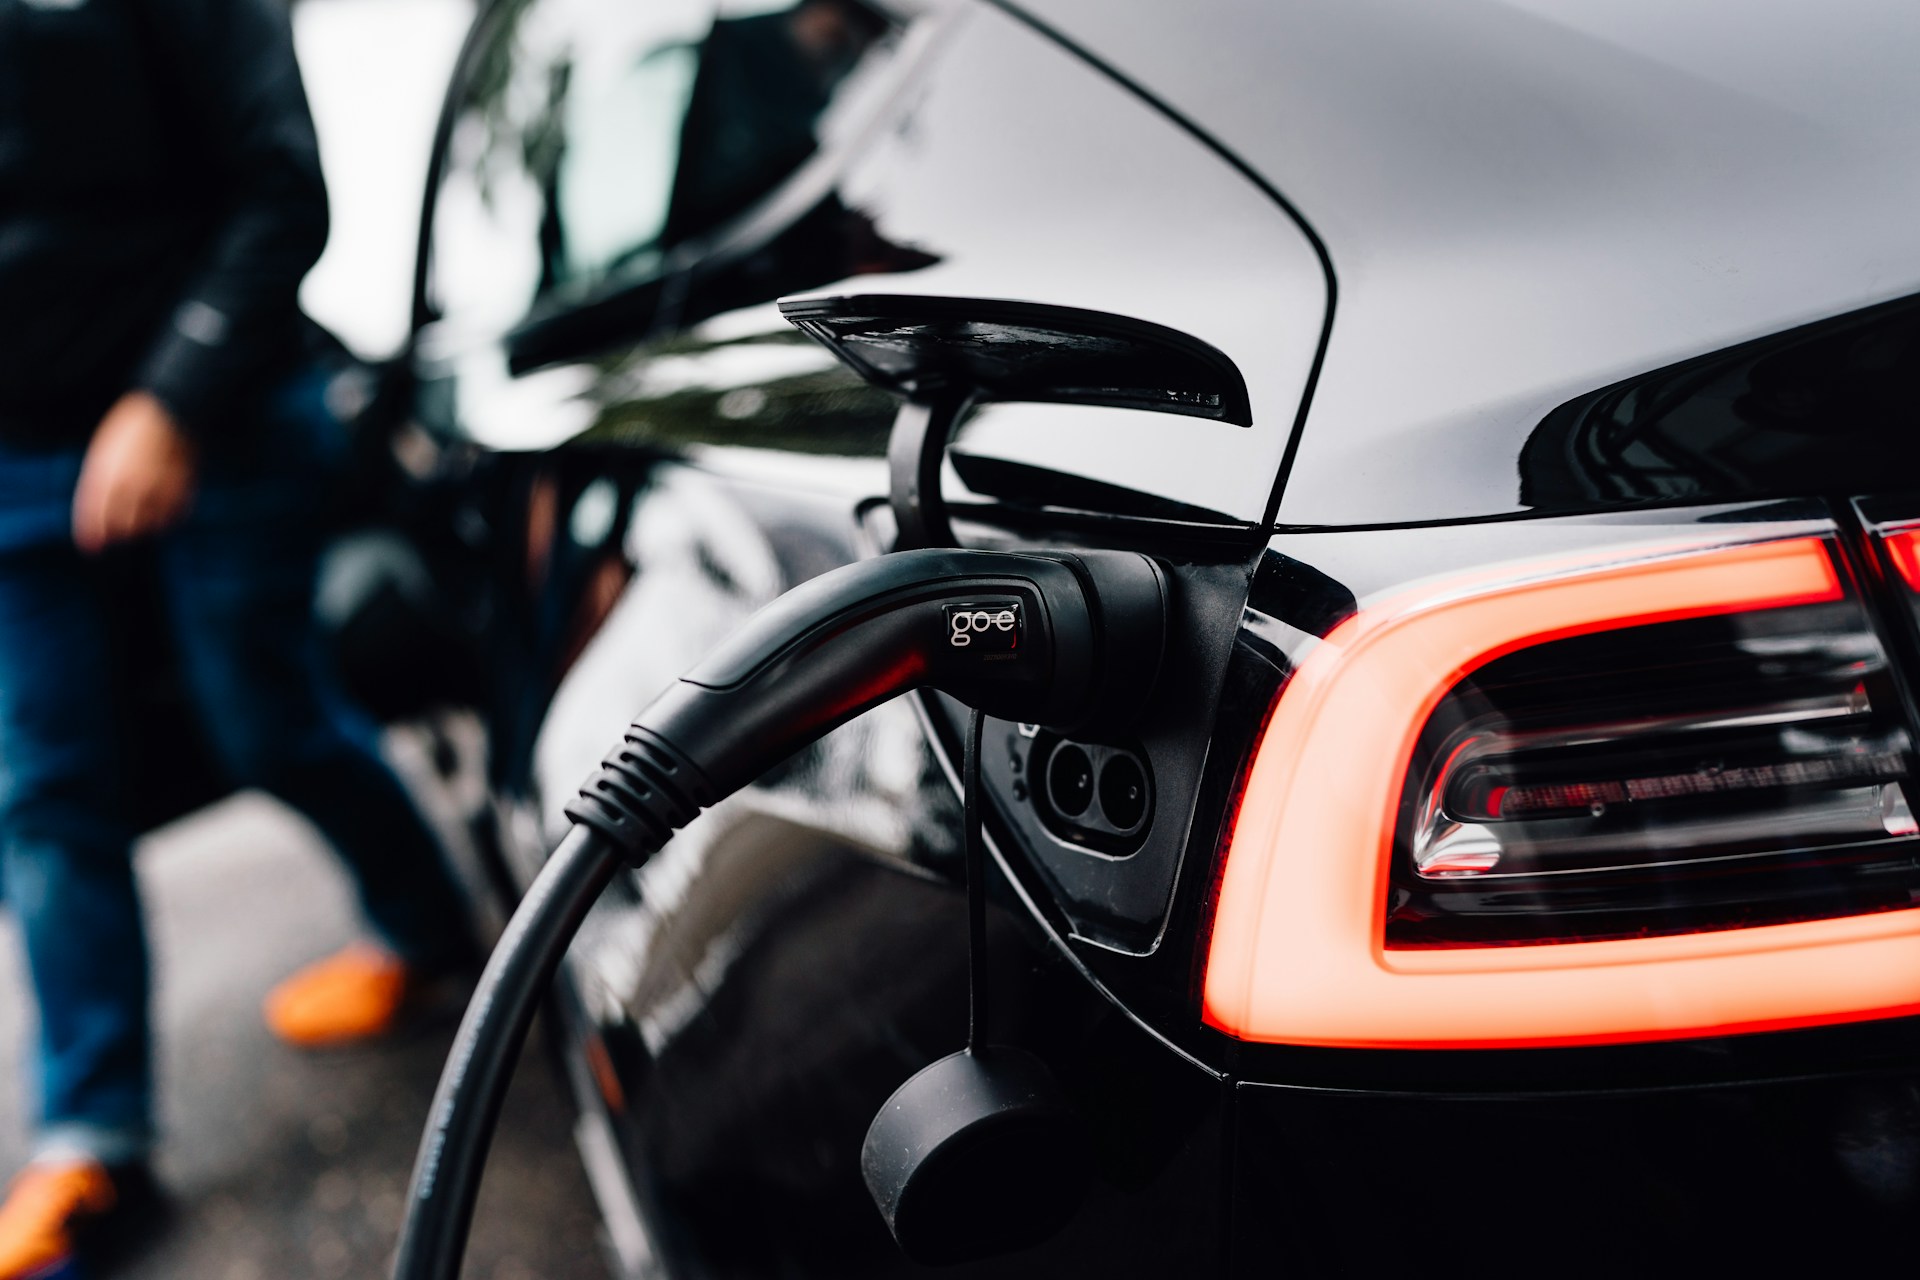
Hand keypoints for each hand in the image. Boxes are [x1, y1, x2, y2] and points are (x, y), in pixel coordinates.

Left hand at [72, 391, 197, 552]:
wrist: (170, 411)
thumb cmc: (134, 426)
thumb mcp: (106, 450)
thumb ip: (101, 477)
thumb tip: (103, 504)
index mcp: (105, 473)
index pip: (93, 512)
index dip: (91, 533)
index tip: (91, 548)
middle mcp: (129, 485)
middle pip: (121, 524)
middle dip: (118, 532)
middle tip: (119, 535)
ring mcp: (156, 488)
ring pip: (148, 523)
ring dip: (144, 526)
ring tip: (143, 524)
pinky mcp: (180, 488)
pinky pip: (172, 514)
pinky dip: (167, 518)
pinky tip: (164, 514)